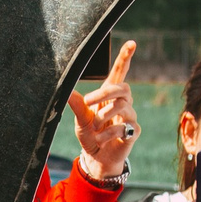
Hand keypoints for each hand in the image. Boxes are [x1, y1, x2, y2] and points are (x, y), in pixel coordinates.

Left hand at [68, 40, 139, 183]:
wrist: (96, 158)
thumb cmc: (90, 135)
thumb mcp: (80, 119)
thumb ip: (77, 105)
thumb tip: (67, 91)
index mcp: (109, 95)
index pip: (120, 73)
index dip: (126, 57)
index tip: (132, 43)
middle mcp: (123, 103)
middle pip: (122, 88)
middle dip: (105, 92)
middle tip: (88, 102)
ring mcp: (130, 117)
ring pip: (123, 106)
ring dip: (104, 116)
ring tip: (94, 128)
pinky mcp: (133, 132)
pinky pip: (123, 127)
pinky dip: (108, 134)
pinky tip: (100, 140)